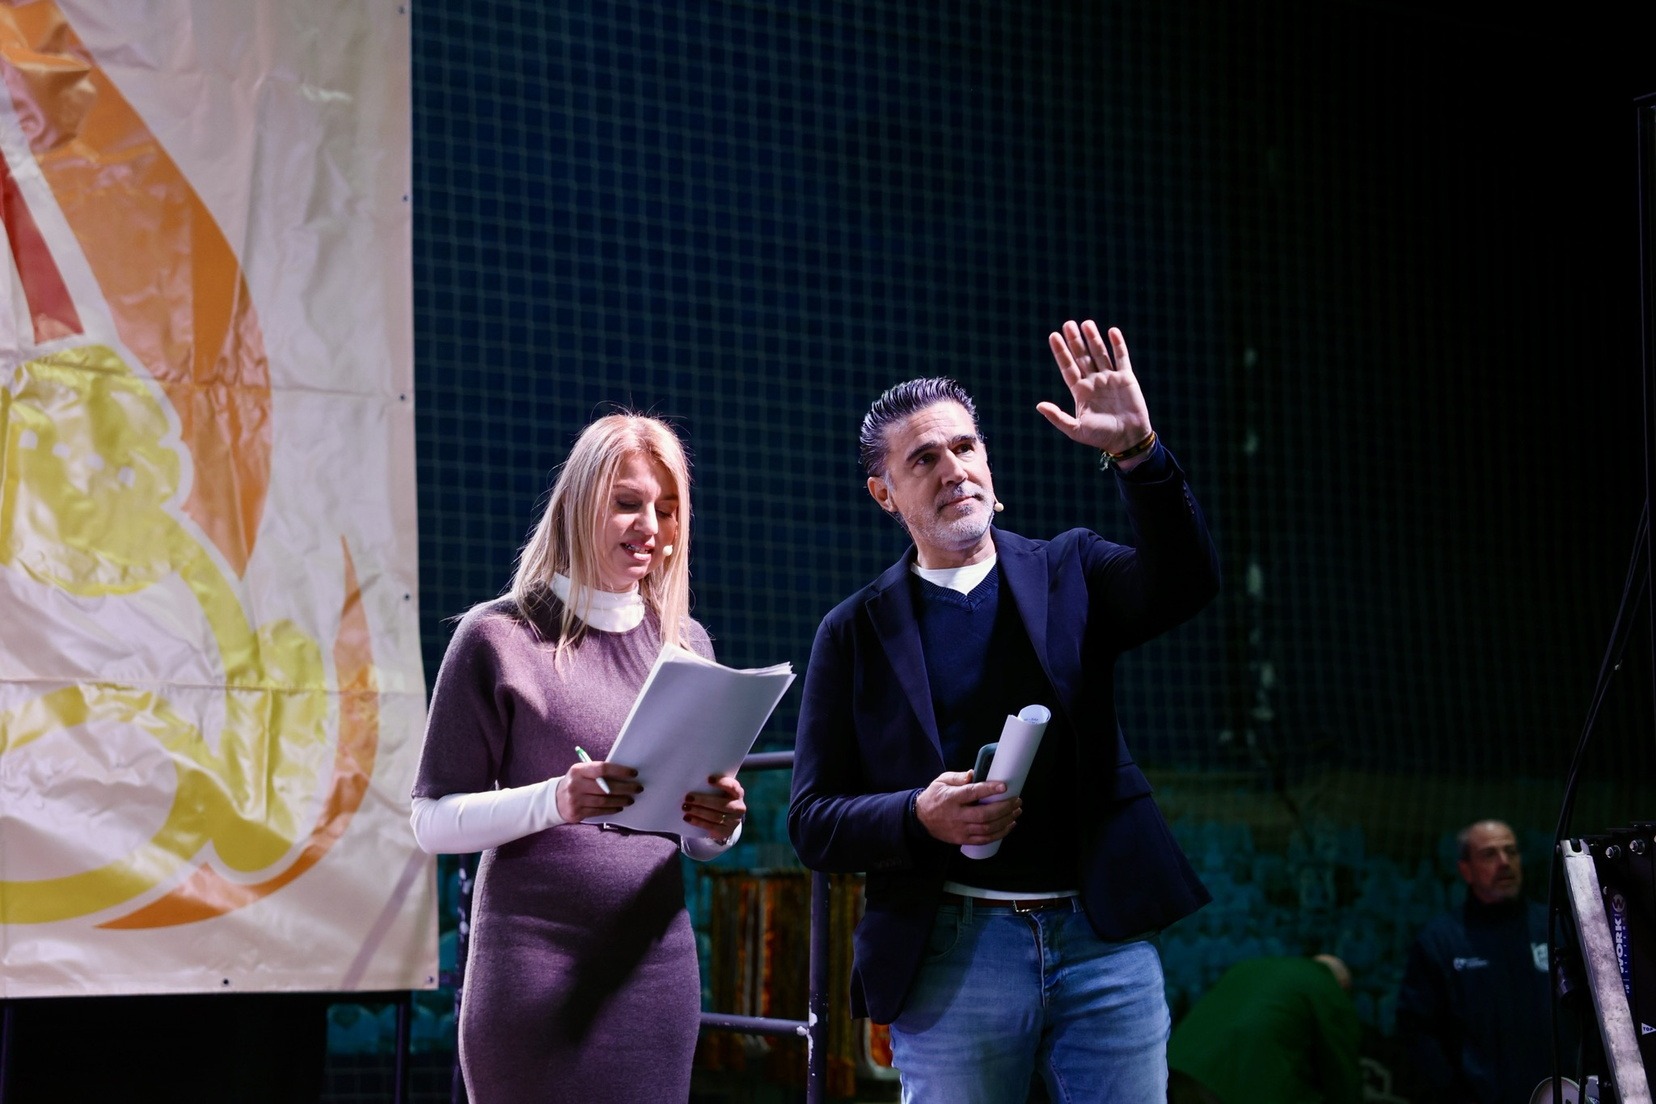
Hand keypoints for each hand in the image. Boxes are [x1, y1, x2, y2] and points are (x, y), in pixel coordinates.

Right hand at [556, 760, 639, 822]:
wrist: (555, 800)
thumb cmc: (576, 782)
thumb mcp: (582, 772)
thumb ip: (598, 772)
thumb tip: (624, 774)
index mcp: (578, 770)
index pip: (602, 769)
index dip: (620, 771)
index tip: (633, 773)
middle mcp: (576, 785)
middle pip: (605, 787)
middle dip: (625, 788)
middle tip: (637, 788)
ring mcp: (575, 800)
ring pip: (603, 801)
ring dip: (620, 800)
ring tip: (630, 799)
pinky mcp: (576, 813)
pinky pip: (598, 811)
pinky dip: (611, 809)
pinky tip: (619, 807)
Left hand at [683, 774, 745, 842]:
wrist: (726, 820)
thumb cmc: (720, 800)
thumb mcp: (720, 793)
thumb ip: (712, 788)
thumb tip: (693, 783)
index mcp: (738, 793)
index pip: (733, 786)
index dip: (722, 783)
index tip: (709, 779)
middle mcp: (739, 807)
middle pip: (721, 804)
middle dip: (703, 801)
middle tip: (688, 797)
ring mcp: (734, 821)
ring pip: (715, 817)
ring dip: (698, 812)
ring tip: (685, 807)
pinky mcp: (726, 832)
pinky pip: (711, 827)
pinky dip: (698, 822)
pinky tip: (688, 818)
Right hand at [914, 770, 1020, 845]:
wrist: (921, 819)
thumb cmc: (935, 797)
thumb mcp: (942, 781)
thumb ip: (958, 777)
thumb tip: (973, 773)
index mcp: (951, 798)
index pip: (972, 793)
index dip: (989, 789)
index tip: (1004, 786)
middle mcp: (957, 815)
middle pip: (984, 814)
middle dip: (1004, 808)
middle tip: (1016, 800)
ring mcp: (960, 829)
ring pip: (987, 828)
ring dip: (1005, 821)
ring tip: (1016, 812)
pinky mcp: (963, 839)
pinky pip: (984, 839)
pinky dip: (999, 834)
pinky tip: (1009, 826)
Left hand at [1038, 321, 1153, 459]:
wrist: (1128, 439)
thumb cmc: (1101, 437)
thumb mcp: (1076, 430)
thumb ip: (1058, 417)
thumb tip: (1039, 406)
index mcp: (1080, 392)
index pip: (1068, 367)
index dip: (1061, 352)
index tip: (1053, 336)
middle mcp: (1093, 382)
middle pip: (1082, 356)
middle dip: (1075, 341)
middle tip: (1068, 324)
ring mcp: (1110, 378)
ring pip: (1100, 353)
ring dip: (1093, 338)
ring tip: (1086, 323)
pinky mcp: (1126, 378)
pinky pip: (1122, 358)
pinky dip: (1118, 345)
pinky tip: (1112, 331)